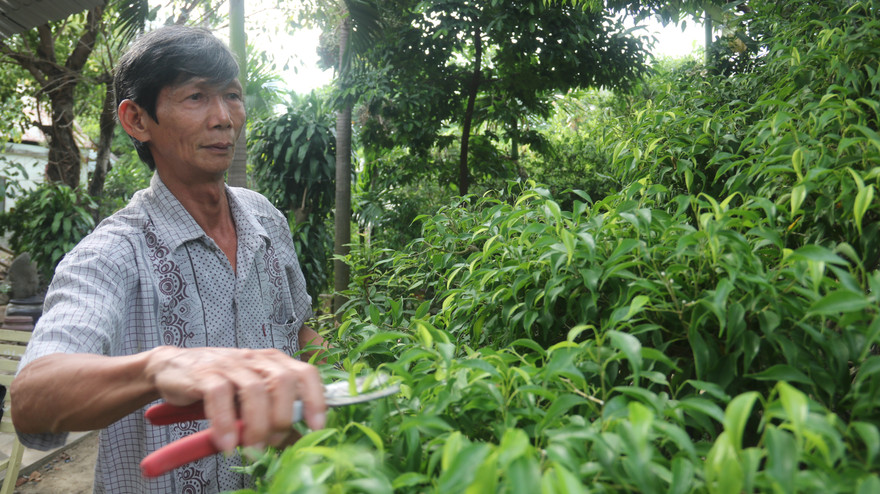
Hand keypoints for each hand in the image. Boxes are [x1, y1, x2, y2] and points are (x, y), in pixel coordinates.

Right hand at [145, 346, 325, 452]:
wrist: (172, 368)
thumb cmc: (219, 386)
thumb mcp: (251, 400)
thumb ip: (273, 416)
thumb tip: (299, 442)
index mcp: (273, 362)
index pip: (305, 373)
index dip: (315, 399)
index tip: (316, 427)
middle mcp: (255, 359)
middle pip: (283, 382)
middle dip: (282, 418)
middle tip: (272, 443)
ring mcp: (230, 364)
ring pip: (255, 390)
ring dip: (256, 426)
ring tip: (252, 450)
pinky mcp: (204, 372)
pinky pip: (219, 395)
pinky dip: (225, 422)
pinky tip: (226, 442)